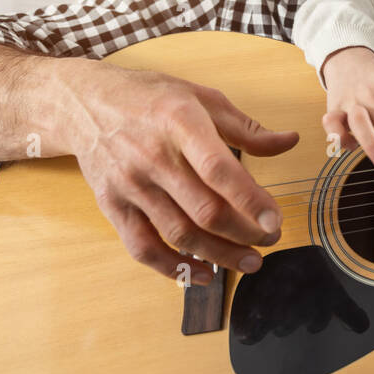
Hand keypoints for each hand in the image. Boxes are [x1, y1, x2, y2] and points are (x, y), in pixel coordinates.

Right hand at [68, 62, 298, 283]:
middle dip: (245, 233)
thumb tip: (289, 142)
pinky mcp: (113, 205)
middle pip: (205, 210)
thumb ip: (246, 128)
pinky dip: (173, 268)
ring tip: (249, 261)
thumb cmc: (151, 98)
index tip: (276, 220)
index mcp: (180, 123)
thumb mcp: (202, 98)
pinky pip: (143, 247)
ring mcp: (130, 184)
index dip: (251, 200)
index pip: (220, 170)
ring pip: (180, 233)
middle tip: (270, 239)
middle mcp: (153, 156)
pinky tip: (203, 275)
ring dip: (219, 255)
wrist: (84, 103)